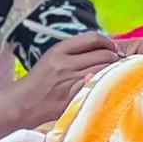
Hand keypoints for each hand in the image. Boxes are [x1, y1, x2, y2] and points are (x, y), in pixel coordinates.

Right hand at [6, 32, 120, 128]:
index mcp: (59, 50)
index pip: (92, 38)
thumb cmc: (40, 80)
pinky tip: (108, 86)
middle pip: (103, 54)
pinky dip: (108, 84)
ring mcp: (70, 81)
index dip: (107, 42)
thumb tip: (102, 47)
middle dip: (115, 58)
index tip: (111, 47)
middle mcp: (65, 64)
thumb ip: (73, 50)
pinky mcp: (75, 97)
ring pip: (104, 70)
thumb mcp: (51, 57)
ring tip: (116, 74)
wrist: (24, 103)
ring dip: (115, 72)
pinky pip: (99, 86)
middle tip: (119, 63)